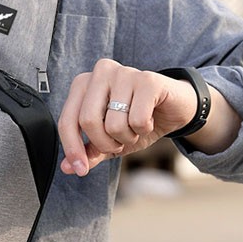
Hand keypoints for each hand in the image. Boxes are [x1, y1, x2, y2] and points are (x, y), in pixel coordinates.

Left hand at [57, 58, 239, 175]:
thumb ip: (89, 151)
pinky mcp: (148, 79)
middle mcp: (101, 72)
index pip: (68, 120)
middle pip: (88, 121)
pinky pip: (137, 120)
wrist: (175, 109)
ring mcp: (124, 73)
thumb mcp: (110, 140)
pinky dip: (144, 129)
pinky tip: (149, 118)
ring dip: (127, 137)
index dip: (73, 149)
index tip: (80, 170)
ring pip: (114, 124)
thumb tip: (67, 167)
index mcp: (84, 83)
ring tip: (136, 127)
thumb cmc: (138, 120)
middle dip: (105, 144)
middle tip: (119, 143)